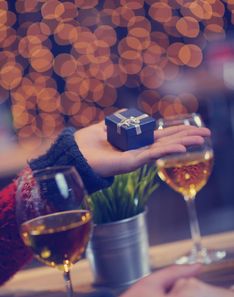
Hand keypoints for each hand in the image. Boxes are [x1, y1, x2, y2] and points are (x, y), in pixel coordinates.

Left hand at [75, 120, 210, 176]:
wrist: (75, 155)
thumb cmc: (88, 144)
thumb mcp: (107, 127)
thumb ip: (120, 120)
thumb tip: (128, 113)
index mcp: (136, 141)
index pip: (162, 135)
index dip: (178, 131)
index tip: (193, 127)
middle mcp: (140, 150)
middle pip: (168, 141)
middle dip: (188, 136)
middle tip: (207, 133)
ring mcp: (137, 157)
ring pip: (165, 149)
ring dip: (183, 143)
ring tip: (201, 139)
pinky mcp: (130, 163)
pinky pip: (152, 155)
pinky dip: (167, 151)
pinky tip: (181, 147)